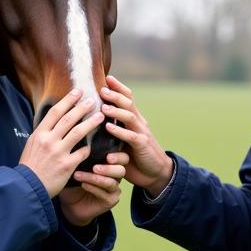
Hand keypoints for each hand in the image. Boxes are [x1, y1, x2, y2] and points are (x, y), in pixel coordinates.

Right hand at [19, 89, 104, 197]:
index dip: (67, 100)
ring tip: (100, 116)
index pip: (55, 112)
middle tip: (92, 100)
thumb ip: (44, 133)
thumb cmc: (30, 166)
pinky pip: (82, 152)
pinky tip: (93, 146)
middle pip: (69, 119)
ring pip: (78, 132)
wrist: (28, 188)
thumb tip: (55, 120)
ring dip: (91, 122)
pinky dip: (88, 148)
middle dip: (82, 107)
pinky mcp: (67, 165)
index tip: (77, 92)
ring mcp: (58, 152)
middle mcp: (49, 140)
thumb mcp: (32, 145)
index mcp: (39, 134)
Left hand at [58, 157, 128, 227]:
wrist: (69, 202)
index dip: (118, 156)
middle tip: (95, 168)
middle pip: (121, 170)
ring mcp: (114, 189)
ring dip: (95, 179)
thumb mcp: (77, 166)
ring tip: (79, 175)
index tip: (107, 156)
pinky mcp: (111, 200)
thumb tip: (82, 142)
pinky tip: (83, 185)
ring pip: (111, 182)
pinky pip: (105, 194)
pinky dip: (93, 188)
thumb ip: (83, 156)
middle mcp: (115, 176)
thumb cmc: (73, 181)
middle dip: (108, 168)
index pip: (122, 158)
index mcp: (111, 164)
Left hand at [100, 76, 173, 196]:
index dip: (118, 87)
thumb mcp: (124, 138)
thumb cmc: (134, 155)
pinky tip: (108, 127)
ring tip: (104, 107)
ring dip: (116, 111)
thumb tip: (95, 116)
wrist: (154, 172)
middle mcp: (138, 122)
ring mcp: (141, 132)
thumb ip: (114, 127)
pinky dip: (119, 131)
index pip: (127, 98)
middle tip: (102, 89)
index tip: (107, 77)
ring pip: (129, 116)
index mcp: (133, 119)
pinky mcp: (142, 145)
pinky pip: (130, 136)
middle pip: (128, 103)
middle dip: (115, 95)